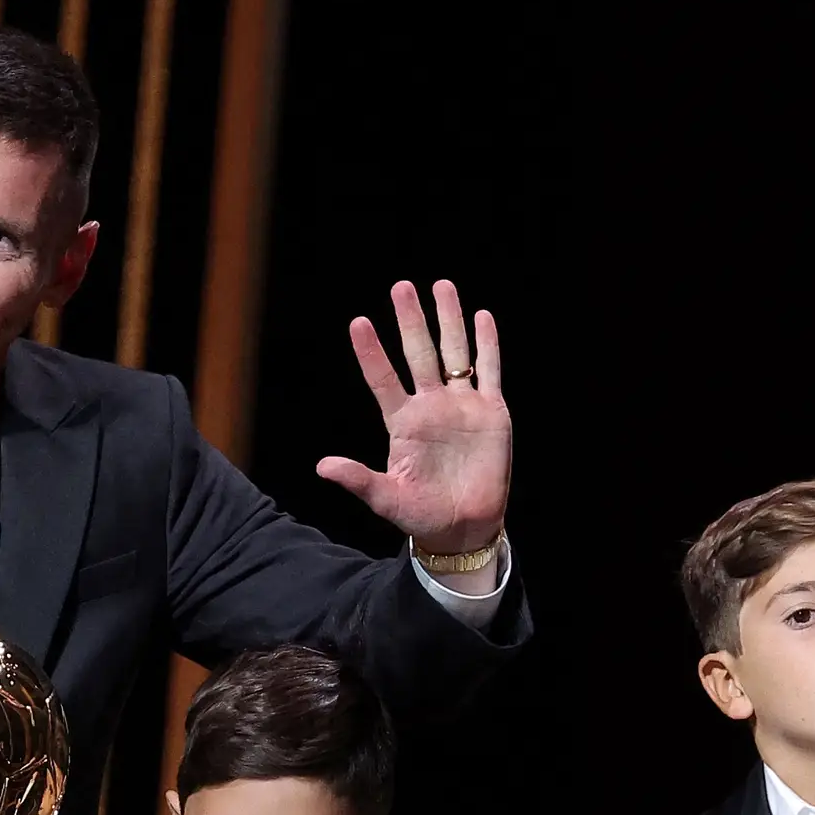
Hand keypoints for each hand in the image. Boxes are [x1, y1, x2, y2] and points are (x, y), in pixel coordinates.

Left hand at [315, 278, 510, 557]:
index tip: (359, 323)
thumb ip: (359, 479)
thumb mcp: (386, 499)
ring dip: (449, 321)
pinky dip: (487, 345)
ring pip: (455, 353)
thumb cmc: (422, 515)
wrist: (465, 528)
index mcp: (403, 423)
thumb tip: (323, 467)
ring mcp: (462, 407)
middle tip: (401, 287)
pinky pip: (489, 372)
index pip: (383, 378)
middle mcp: (431, 407)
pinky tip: (482, 317)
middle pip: (419, 354)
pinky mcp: (491, 414)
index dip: (372, 352)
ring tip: (441, 286)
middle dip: (411, 321)